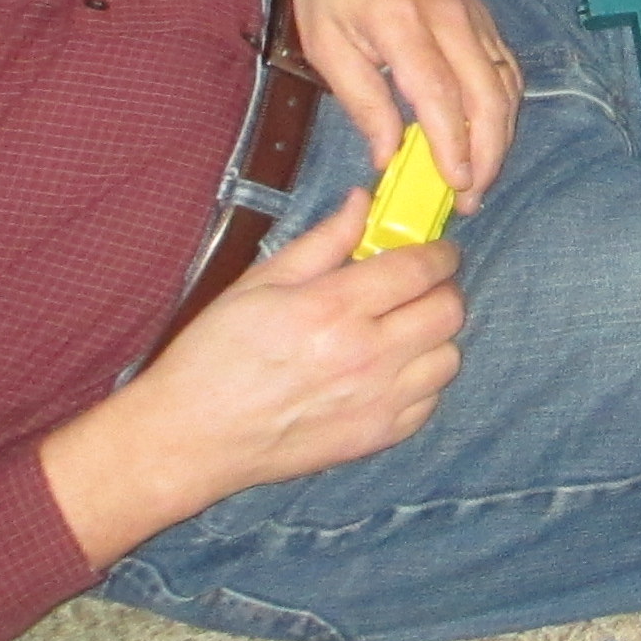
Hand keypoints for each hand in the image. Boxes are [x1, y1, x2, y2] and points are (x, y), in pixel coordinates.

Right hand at [39, 194, 464, 568]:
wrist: (192, 436)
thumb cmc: (215, 355)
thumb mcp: (260, 282)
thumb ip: (321, 241)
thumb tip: (362, 203)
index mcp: (333, 308)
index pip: (420, 270)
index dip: (439, 253)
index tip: (437, 250)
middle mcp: (365, 355)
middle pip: (448, 312)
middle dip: (442, 289)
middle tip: (418, 286)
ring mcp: (375, 402)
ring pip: (448, 358)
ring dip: (435, 337)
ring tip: (404, 329)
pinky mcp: (375, 438)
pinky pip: (429, 402)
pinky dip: (422, 382)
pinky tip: (391, 371)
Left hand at [274, 0, 520, 200]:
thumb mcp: (326, 44)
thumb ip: (361, 101)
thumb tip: (387, 156)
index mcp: (402, 23)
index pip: (440, 94)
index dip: (452, 145)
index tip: (456, 186)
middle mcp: (449, 17)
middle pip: (486, 95)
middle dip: (487, 153)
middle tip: (471, 197)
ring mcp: (473, 14)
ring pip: (505, 85)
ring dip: (500, 137)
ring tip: (480, 177)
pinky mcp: (482, 15)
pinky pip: (506, 67)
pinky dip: (505, 107)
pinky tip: (491, 135)